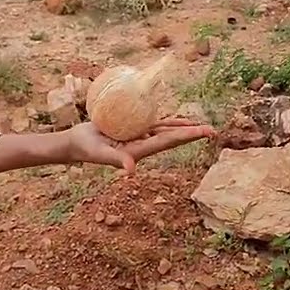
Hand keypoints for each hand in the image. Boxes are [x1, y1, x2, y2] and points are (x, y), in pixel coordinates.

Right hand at [62, 119, 216, 172]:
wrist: (76, 144)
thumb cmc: (87, 149)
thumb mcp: (101, 154)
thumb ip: (117, 160)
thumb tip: (132, 170)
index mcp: (140, 150)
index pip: (169, 142)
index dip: (188, 136)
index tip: (205, 132)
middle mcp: (144, 144)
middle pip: (173, 138)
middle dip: (192, 134)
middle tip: (212, 131)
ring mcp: (139, 137)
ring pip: (166, 131)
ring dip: (182, 129)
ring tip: (200, 126)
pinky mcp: (132, 129)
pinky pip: (153, 124)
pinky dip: (165, 121)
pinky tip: (175, 118)